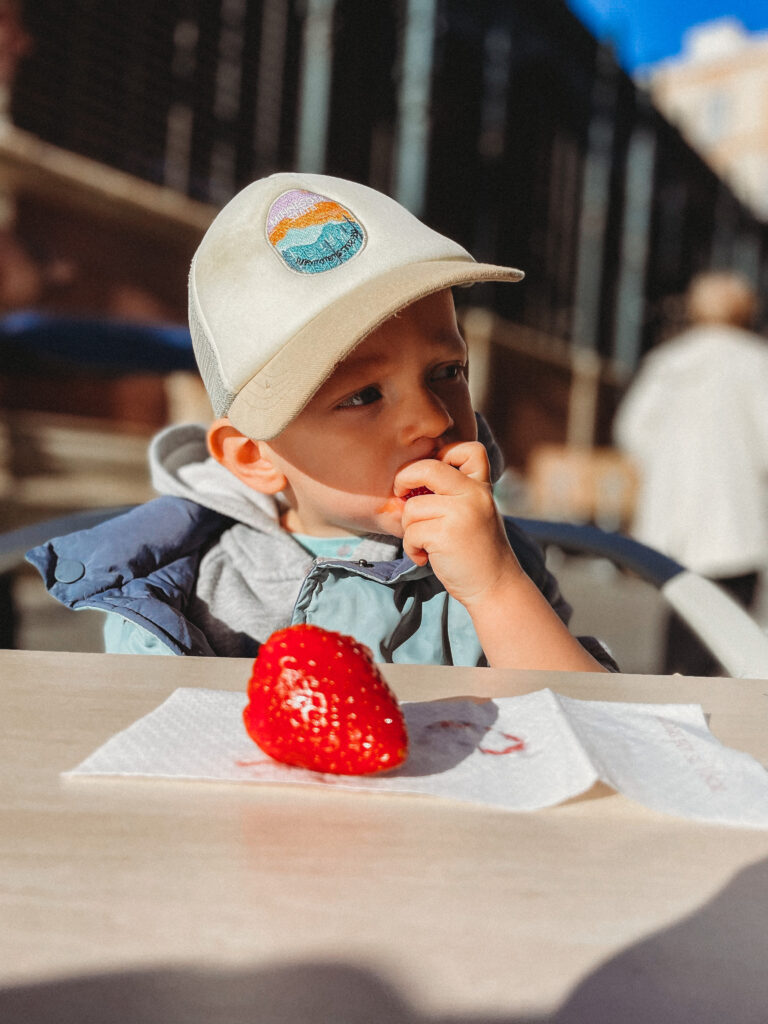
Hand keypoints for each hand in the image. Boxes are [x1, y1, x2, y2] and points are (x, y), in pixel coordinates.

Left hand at [394, 441, 521, 606]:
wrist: (495, 587)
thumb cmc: (477, 551)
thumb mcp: (474, 512)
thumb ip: (452, 493)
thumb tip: (407, 482)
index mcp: (481, 486)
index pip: (466, 449)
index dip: (441, 454)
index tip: (430, 478)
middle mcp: (474, 494)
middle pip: (426, 468)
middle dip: (404, 480)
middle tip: (402, 496)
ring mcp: (461, 513)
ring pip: (412, 507)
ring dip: (409, 529)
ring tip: (425, 543)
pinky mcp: (446, 535)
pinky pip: (410, 532)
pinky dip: (411, 548)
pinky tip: (425, 557)